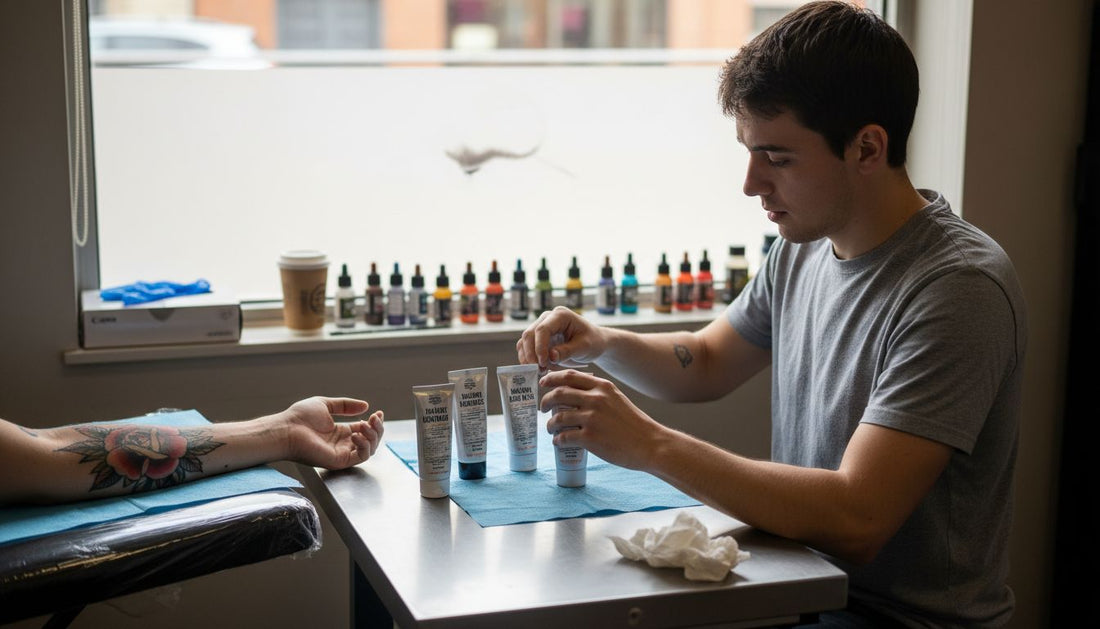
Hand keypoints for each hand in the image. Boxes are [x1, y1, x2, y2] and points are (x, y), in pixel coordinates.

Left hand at [283, 396, 383, 469]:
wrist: (286, 429)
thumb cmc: (299, 417)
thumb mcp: (326, 404)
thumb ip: (345, 406)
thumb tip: (365, 405)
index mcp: (340, 432)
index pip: (364, 430)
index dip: (374, 422)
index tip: (378, 412)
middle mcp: (342, 444)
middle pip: (371, 440)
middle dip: (377, 429)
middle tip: (375, 418)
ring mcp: (341, 454)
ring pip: (369, 450)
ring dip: (373, 436)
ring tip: (364, 424)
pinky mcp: (339, 461)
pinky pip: (361, 457)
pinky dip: (364, 445)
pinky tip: (356, 434)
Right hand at [516, 306, 606, 370]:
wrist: (595, 342)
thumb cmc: (593, 341)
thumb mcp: (584, 347)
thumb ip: (567, 351)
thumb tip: (550, 356)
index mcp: (560, 315)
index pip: (542, 329)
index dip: (539, 347)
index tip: (543, 363)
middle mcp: (547, 318)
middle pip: (529, 334)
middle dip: (531, 354)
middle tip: (539, 371)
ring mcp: (541, 326)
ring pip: (524, 341)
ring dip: (528, 358)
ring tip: (540, 371)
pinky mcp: (538, 337)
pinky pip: (526, 347)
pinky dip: (529, 359)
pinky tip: (539, 369)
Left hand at [539, 370, 667, 470]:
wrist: (650, 444)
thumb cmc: (633, 423)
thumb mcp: (617, 399)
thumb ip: (598, 393)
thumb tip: (573, 394)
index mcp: (602, 387)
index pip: (570, 376)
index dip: (552, 378)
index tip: (543, 384)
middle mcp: (596, 399)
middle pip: (559, 394)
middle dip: (546, 401)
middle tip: (543, 408)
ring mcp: (592, 419)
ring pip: (558, 417)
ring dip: (550, 424)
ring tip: (551, 429)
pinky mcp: (590, 438)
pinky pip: (564, 437)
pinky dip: (558, 440)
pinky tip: (559, 442)